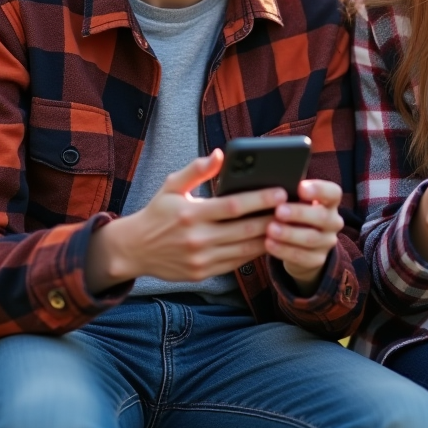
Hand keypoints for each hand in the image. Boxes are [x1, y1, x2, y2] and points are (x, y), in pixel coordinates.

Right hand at [86, 150, 285, 291]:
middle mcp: (197, 238)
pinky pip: (235, 264)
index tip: (281, 192)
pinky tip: (266, 242)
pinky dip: (253, 253)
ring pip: (244, 250)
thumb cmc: (157, 213)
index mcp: (191, 214)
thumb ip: (197, 170)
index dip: (260, 199)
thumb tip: (220, 154)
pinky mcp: (202, 273)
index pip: (234, 206)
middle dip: (272, 219)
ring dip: (267, 238)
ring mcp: (200, 259)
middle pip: (245, 230)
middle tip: (293, 209)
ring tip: (286, 226)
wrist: (134, 249)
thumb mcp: (171, 186)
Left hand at [266, 180, 344, 295]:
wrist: (299, 246)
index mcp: (330, 202)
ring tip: (270, 229)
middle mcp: (333, 222)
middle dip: (299, 213)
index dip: (319, 189)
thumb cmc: (294, 215)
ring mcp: (327, 242)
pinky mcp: (318, 259)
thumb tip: (272, 186)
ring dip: (289, 233)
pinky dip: (284, 250)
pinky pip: (302, 257)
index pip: (333, 193)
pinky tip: (269, 244)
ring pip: (311, 238)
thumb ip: (290, 194)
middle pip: (322, 217)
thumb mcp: (296, 203)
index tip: (300, 187)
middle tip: (279, 211)